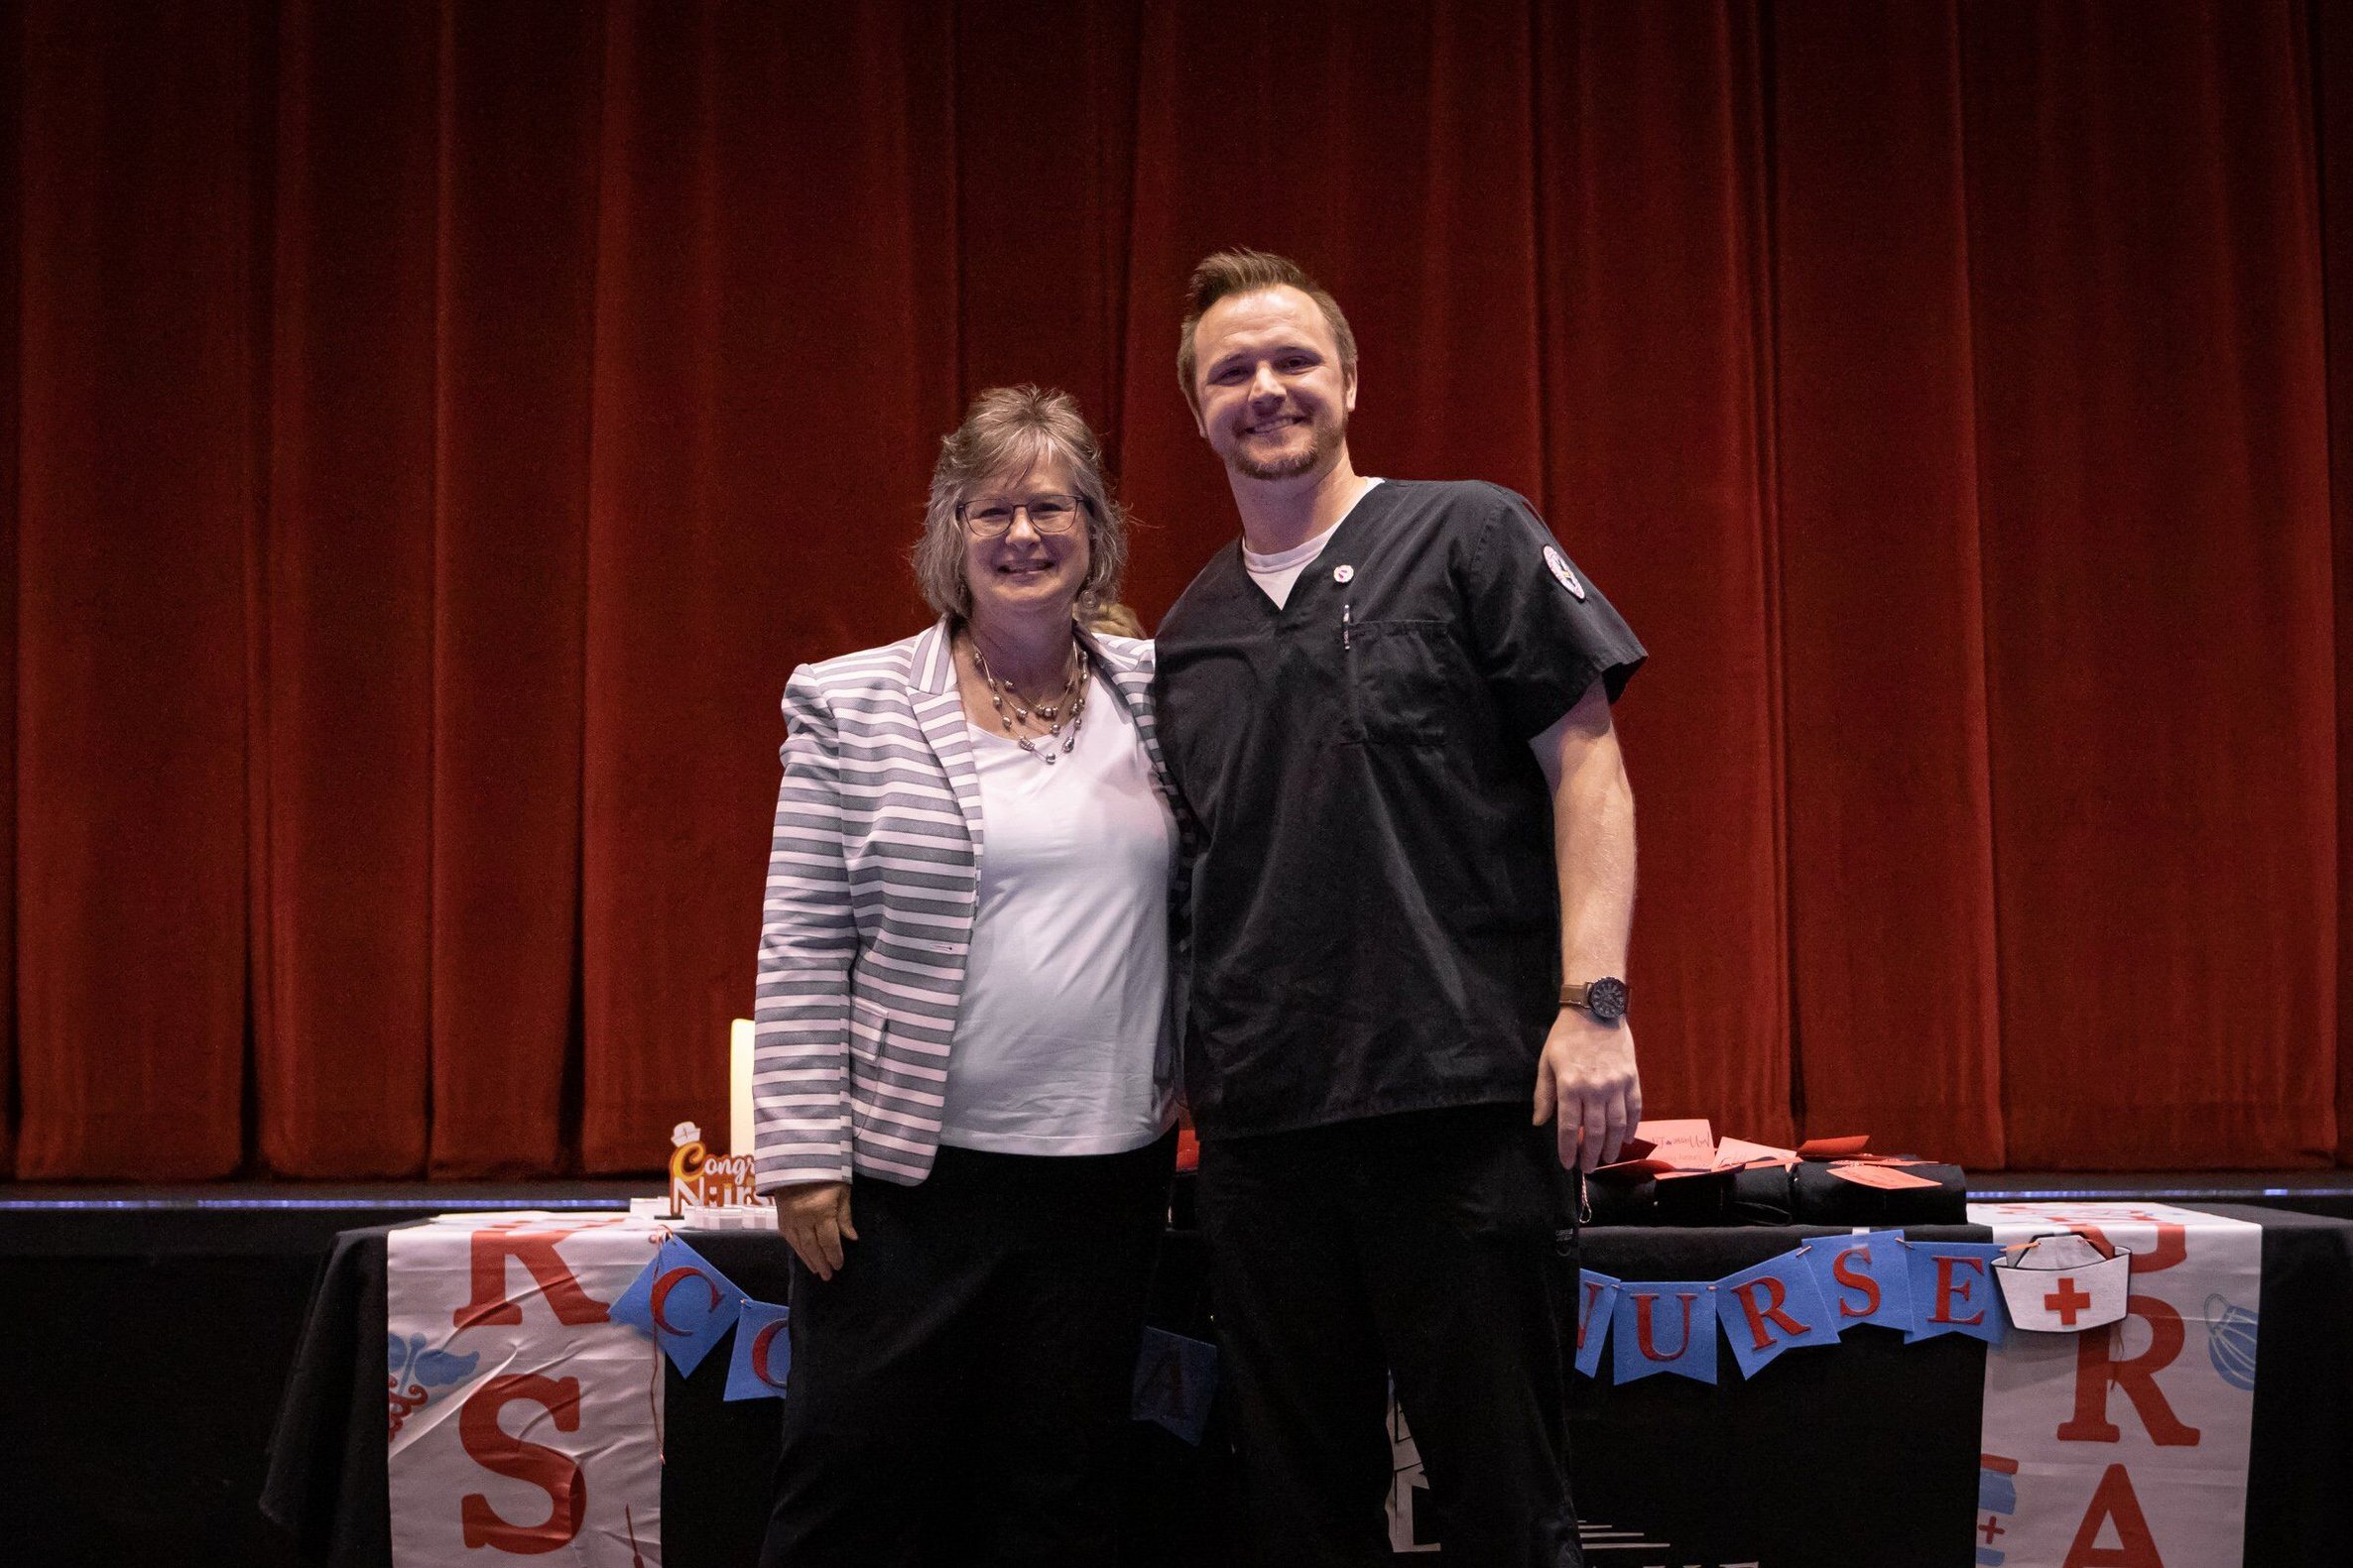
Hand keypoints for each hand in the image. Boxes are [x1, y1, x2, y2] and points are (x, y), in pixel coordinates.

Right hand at [775, 1180, 857, 1280]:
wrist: (798, 1157)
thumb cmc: (827, 1171)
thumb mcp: (842, 1190)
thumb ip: (845, 1216)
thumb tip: (851, 1239)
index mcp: (821, 1211)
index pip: (829, 1241)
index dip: (834, 1255)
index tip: (839, 1266)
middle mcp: (803, 1218)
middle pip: (813, 1247)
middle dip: (821, 1262)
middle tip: (828, 1276)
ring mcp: (790, 1218)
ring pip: (799, 1245)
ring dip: (808, 1259)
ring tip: (816, 1270)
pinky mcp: (781, 1215)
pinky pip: (788, 1237)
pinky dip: (796, 1248)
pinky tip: (802, 1254)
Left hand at [1533, 1010, 1641, 1171]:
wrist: (1596, 1010)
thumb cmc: (1566, 1037)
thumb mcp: (1546, 1062)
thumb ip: (1543, 1094)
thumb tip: (1538, 1122)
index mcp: (1570, 1085)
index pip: (1568, 1127)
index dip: (1567, 1149)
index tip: (1567, 1163)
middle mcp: (1595, 1088)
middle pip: (1594, 1131)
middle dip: (1590, 1154)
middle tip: (1589, 1168)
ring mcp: (1616, 1084)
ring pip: (1616, 1125)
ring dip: (1611, 1146)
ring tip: (1606, 1159)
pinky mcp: (1632, 1078)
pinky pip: (1635, 1109)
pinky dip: (1632, 1127)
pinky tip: (1626, 1139)